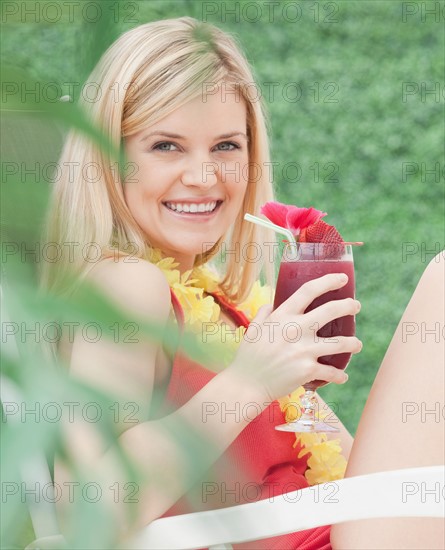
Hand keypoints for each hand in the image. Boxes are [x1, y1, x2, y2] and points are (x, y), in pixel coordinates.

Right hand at [230, 273, 361, 402]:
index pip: (309, 290)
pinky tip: (342, 376)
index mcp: (283, 316)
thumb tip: (272, 304)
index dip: (328, 281)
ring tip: (356, 344)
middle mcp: (296, 329)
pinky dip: (339, 375)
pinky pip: (332, 372)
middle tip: (356, 306)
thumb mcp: (253, 328)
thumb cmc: (249, 356)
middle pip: (331, 310)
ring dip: (353, 343)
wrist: (247, 384)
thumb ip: (264, 314)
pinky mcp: (308, 370)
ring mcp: (304, 350)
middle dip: (349, 306)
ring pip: (341, 343)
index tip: (342, 278)